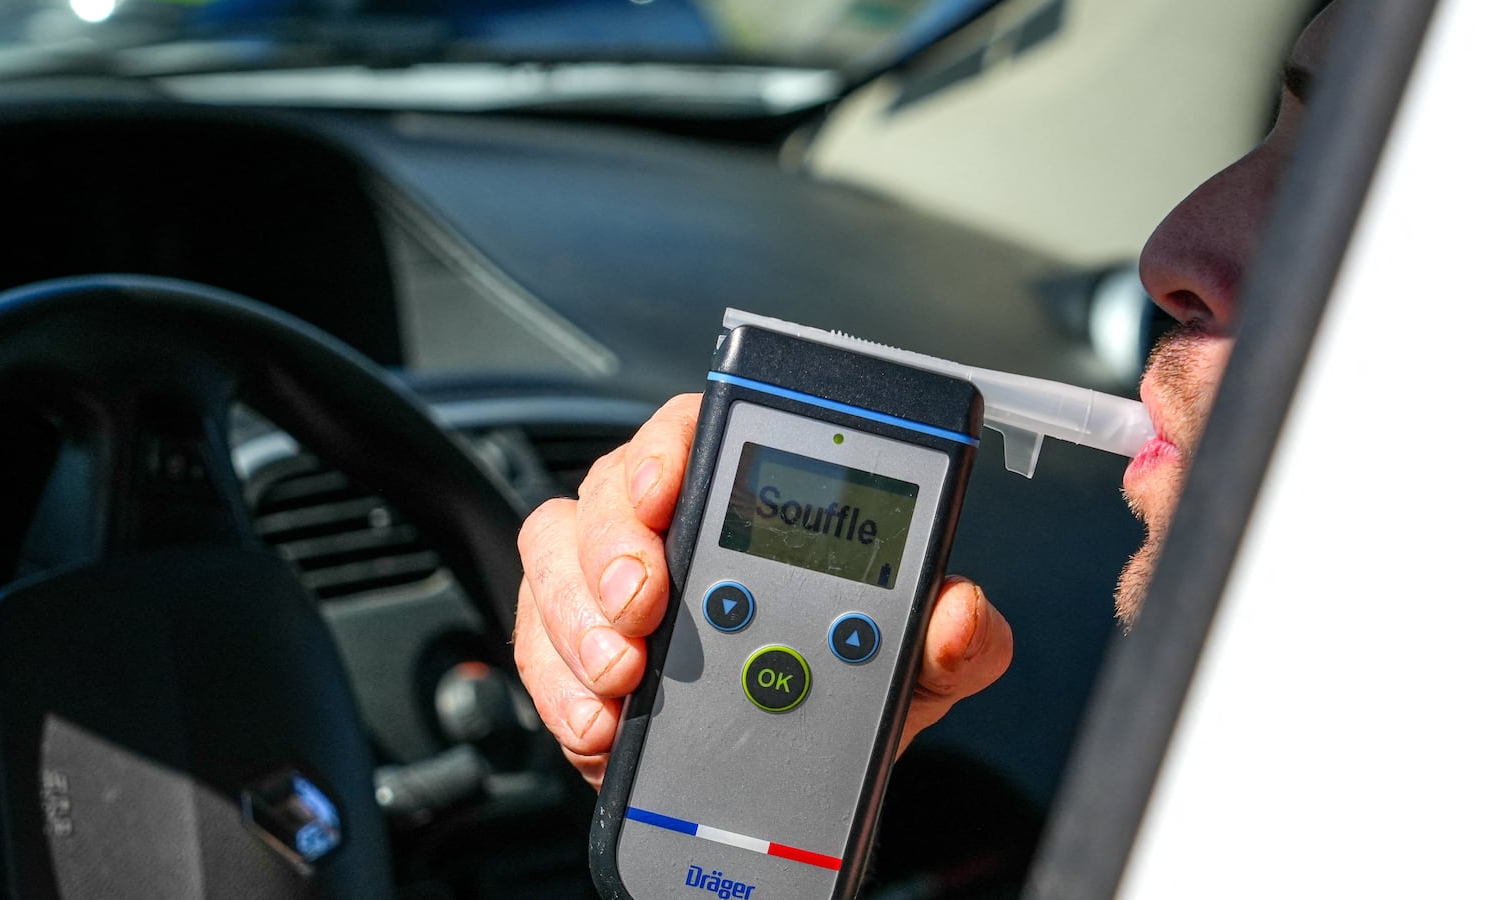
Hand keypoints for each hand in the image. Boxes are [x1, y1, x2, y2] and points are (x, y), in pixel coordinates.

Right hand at [514, 393, 1013, 788]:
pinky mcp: (573, 651)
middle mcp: (669, 528)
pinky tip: (601, 720)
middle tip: (644, 606)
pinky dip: (560, 686)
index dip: (672, 445)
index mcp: (749, 502)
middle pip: (611, 489)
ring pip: (556, 558)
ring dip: (580, 616)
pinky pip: (536, 644)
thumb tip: (962, 612)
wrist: (790, 782)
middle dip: (616, 545)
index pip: (697, 431)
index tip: (670, 487)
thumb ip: (957, 640)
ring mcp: (609, 585)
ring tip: (625, 673)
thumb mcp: (916, 668)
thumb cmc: (845, 691)